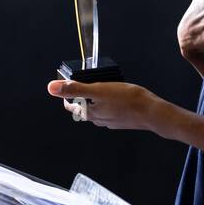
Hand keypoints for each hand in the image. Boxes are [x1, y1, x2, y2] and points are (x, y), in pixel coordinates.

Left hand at [47, 79, 164, 130]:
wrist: (151, 112)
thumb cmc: (128, 100)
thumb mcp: (98, 89)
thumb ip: (74, 88)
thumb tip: (52, 87)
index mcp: (89, 112)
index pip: (70, 104)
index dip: (67, 94)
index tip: (67, 84)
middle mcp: (98, 119)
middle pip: (83, 107)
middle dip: (81, 95)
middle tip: (83, 84)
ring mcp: (110, 120)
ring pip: (96, 109)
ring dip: (95, 100)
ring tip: (98, 88)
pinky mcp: (120, 120)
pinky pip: (109, 111)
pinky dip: (107, 103)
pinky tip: (114, 97)